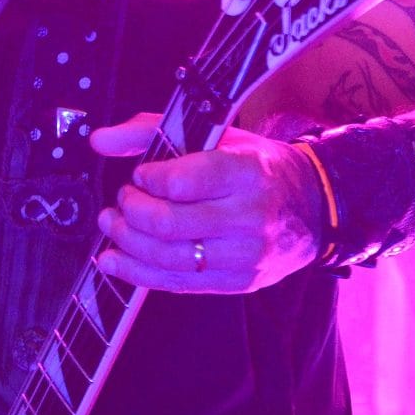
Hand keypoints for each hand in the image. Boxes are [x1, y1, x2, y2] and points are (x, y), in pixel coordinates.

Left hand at [89, 112, 323, 292]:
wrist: (313, 208)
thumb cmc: (258, 168)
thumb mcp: (220, 136)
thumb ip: (155, 131)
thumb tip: (101, 140)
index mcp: (248, 172)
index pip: (184, 181)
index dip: (149, 180)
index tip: (141, 175)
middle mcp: (251, 216)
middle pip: (170, 225)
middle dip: (131, 213)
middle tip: (122, 201)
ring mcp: (246, 255)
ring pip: (168, 259)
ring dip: (127, 243)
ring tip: (113, 226)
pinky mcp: (238, 282)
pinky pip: (177, 284)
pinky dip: (137, 274)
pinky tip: (114, 261)